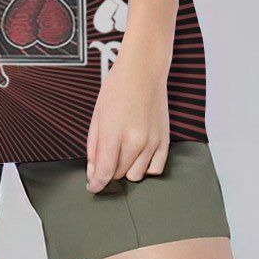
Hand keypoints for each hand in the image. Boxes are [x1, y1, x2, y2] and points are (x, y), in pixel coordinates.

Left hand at [85, 39, 168, 192]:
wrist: (143, 72)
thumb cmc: (116, 90)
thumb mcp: (97, 118)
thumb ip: (94, 149)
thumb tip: (94, 173)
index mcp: (115, 134)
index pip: (105, 173)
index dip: (96, 184)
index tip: (93, 186)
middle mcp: (137, 141)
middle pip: (119, 175)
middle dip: (109, 171)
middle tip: (106, 154)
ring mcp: (153, 142)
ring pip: (136, 175)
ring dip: (126, 169)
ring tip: (122, 150)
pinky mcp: (165, 140)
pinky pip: (156, 168)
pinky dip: (145, 167)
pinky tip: (138, 155)